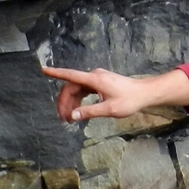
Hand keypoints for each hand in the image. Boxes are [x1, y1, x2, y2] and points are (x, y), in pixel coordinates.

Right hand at [41, 65, 188, 123]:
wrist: (144, 93)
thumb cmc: (129, 100)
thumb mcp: (109, 109)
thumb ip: (90, 112)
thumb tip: (73, 116)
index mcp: (94, 79)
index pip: (71, 75)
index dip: (56, 73)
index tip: (43, 70)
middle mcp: (94, 76)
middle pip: (72, 87)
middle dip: (64, 102)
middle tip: (62, 118)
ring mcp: (97, 79)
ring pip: (77, 89)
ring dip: (71, 103)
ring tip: (69, 119)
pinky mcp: (100, 83)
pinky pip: (84, 90)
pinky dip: (79, 100)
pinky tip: (78, 112)